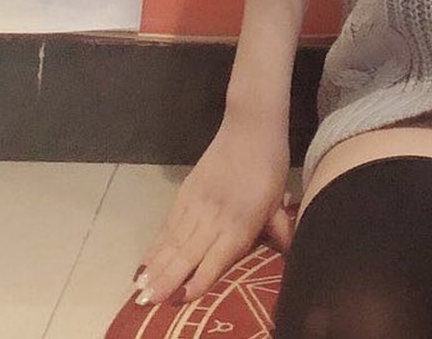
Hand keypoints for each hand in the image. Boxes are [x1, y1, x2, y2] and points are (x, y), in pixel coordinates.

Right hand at [135, 114, 292, 306]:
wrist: (250, 128)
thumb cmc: (270, 167)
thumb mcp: (278, 202)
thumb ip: (279, 232)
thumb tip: (291, 257)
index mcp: (241, 224)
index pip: (215, 260)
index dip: (197, 281)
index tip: (180, 299)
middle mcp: (215, 218)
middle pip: (186, 254)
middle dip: (165, 280)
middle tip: (146, 303)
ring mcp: (197, 204)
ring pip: (173, 241)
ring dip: (155, 266)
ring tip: (140, 289)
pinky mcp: (186, 191)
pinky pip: (168, 223)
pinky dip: (156, 243)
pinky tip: (146, 259)